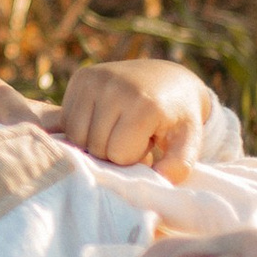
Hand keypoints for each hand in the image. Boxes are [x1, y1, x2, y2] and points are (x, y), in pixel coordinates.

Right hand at [57, 55, 215, 177]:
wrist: (168, 79)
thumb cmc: (178, 117)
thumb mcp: (188, 141)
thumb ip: (178, 165)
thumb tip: (161, 179)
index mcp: (143, 104)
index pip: (118, 155)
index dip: (133, 156)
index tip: (148, 142)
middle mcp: (115, 86)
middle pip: (96, 147)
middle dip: (113, 151)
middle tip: (133, 135)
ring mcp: (95, 79)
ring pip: (77, 136)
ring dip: (95, 142)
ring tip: (117, 129)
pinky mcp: (82, 77)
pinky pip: (68, 121)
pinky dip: (83, 128)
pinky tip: (103, 121)